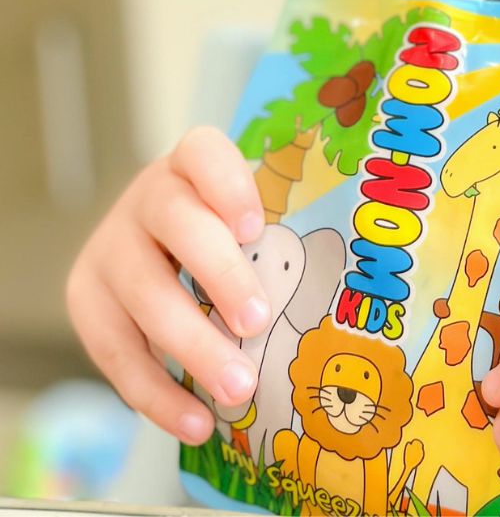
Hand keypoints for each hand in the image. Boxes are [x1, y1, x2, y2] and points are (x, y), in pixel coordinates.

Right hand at [66, 126, 269, 444]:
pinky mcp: (86, 297)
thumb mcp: (248, 218)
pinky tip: (196, 422)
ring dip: (193, 346)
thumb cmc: (228, 232)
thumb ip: (274, 238)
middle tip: (258, 323)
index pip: (203, 153)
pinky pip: (114, 351)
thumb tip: (337, 294)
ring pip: (143, 294)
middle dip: (221, 276)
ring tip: (239, 388)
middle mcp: (147, 196)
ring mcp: (110, 245)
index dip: (227, 185)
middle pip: (178, 226)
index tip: (255, 227)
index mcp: (193, 163)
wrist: (158, 243)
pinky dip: (157, 393)